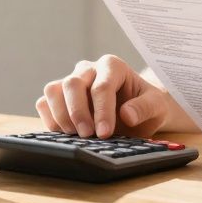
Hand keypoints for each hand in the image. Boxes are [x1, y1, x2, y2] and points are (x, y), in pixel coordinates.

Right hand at [36, 55, 168, 138]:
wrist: (137, 111)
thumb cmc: (146, 106)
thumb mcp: (157, 107)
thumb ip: (145, 108)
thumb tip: (126, 115)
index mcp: (112, 66)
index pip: (101, 86)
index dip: (102, 112)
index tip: (105, 133)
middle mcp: (88, 69)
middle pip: (72, 84)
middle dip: (78, 113)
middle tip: (88, 136)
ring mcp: (71, 81)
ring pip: (53, 90)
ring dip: (61, 115)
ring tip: (76, 136)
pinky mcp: (59, 97)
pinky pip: (44, 103)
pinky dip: (50, 119)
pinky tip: (65, 134)